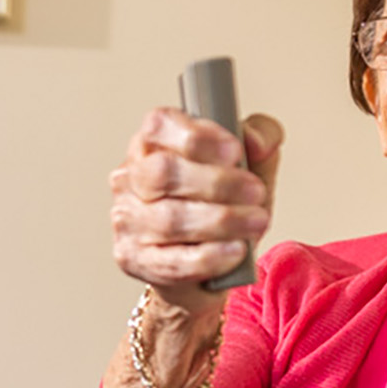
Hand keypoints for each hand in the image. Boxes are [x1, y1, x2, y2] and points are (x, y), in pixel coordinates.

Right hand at [109, 109, 283, 319]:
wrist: (212, 256)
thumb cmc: (222, 200)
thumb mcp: (250, 159)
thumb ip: (260, 135)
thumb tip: (256, 141)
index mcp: (151, 142)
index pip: (159, 126)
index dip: (198, 137)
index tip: (234, 151)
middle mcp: (130, 177)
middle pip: (162, 172)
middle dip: (217, 183)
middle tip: (254, 191)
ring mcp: (127, 219)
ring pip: (169, 220)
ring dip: (222, 221)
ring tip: (255, 221)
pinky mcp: (132, 258)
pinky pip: (171, 261)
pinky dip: (210, 257)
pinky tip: (235, 249)